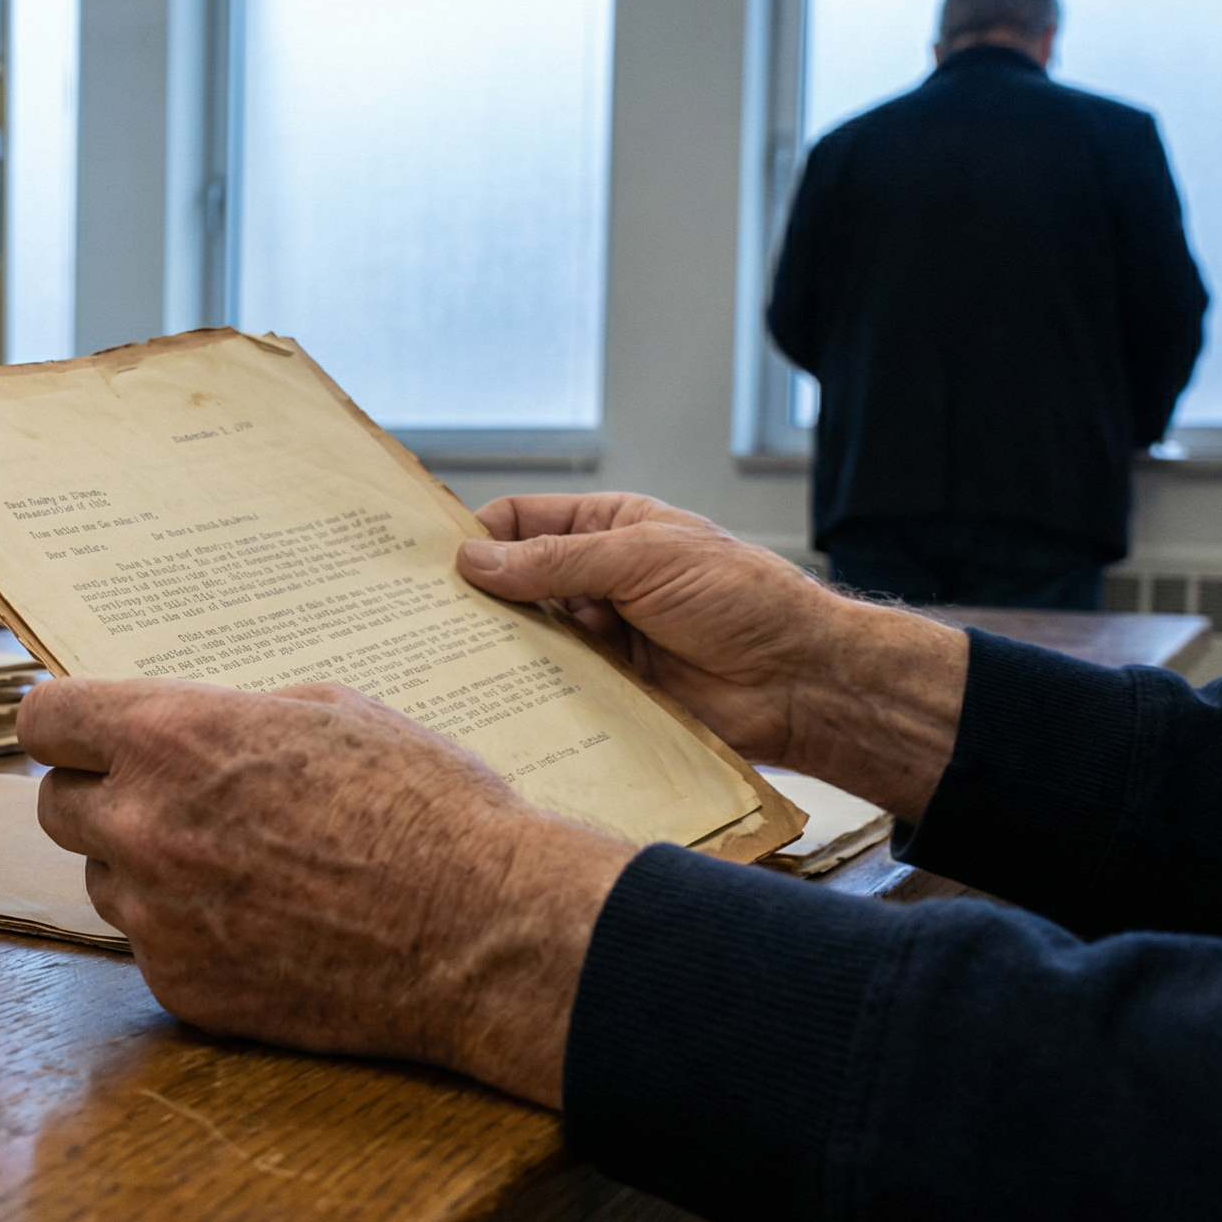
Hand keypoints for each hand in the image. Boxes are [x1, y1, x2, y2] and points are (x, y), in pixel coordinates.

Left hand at [20, 676, 635, 1107]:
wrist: (482, 931)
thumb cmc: (425, 807)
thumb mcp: (329, 712)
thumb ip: (227, 718)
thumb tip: (183, 731)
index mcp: (171, 738)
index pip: (45, 719)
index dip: (66, 725)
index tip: (81, 735)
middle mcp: (142, 826)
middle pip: (55, 806)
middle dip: (101, 797)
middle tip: (166, 802)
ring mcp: (155, 917)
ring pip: (103, 882)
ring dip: (143, 871)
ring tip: (236, 868)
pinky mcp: (181, 987)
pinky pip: (151, 949)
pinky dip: (188, 935)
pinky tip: (261, 926)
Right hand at [456, 493, 964, 820]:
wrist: (800, 682)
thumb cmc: (742, 600)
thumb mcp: (644, 558)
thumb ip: (557, 559)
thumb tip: (475, 558)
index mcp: (608, 531)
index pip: (520, 522)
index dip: (475, 535)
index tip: (429, 561)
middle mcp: (596, 583)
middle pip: (513, 584)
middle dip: (474, 597)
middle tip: (421, 616)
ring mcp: (599, 640)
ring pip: (526, 639)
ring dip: (498, 648)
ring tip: (447, 660)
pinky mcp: (606, 693)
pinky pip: (551, 690)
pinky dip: (525, 693)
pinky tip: (492, 699)